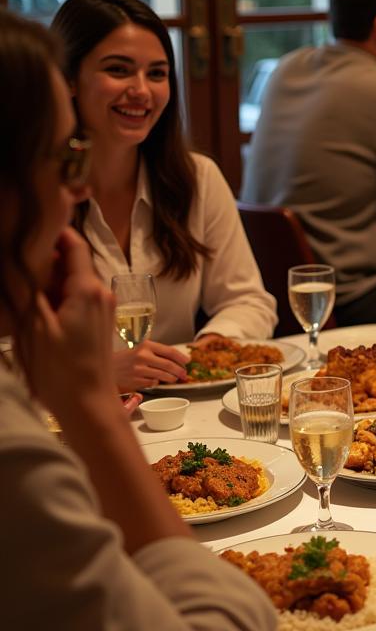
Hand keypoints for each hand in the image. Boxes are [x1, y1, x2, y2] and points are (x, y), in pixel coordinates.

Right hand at [19, 227, 119, 416]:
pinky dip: (56, 297)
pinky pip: (76, 298)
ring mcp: (102, 307)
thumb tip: (22, 263)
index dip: (54, 231)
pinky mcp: (98, 321)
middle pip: (70, 263)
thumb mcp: (35, 328)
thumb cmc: (62, 371)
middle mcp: (101, 293)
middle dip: (44, 261)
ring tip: (23, 290)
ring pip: (71, 281)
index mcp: (87, 289)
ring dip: (48, 282)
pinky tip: (36, 311)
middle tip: (17, 268)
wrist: (88, 404)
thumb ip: (31, 290)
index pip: (74, 245)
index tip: (32, 225)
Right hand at [113, 339, 190, 391]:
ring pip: (163, 376)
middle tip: (184, 374)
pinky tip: (153, 380)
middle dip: (179, 370)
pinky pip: (152, 383)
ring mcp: (139, 370)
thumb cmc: (126, 358)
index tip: (187, 361)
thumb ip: (157, 353)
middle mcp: (143, 356)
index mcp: (146, 345)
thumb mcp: (140, 349)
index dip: (181, 357)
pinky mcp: (136, 381)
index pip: (169, 351)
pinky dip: (156, 382)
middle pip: (169, 365)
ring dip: (171, 378)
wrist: (107, 367)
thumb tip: (177, 361)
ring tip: (174, 378)